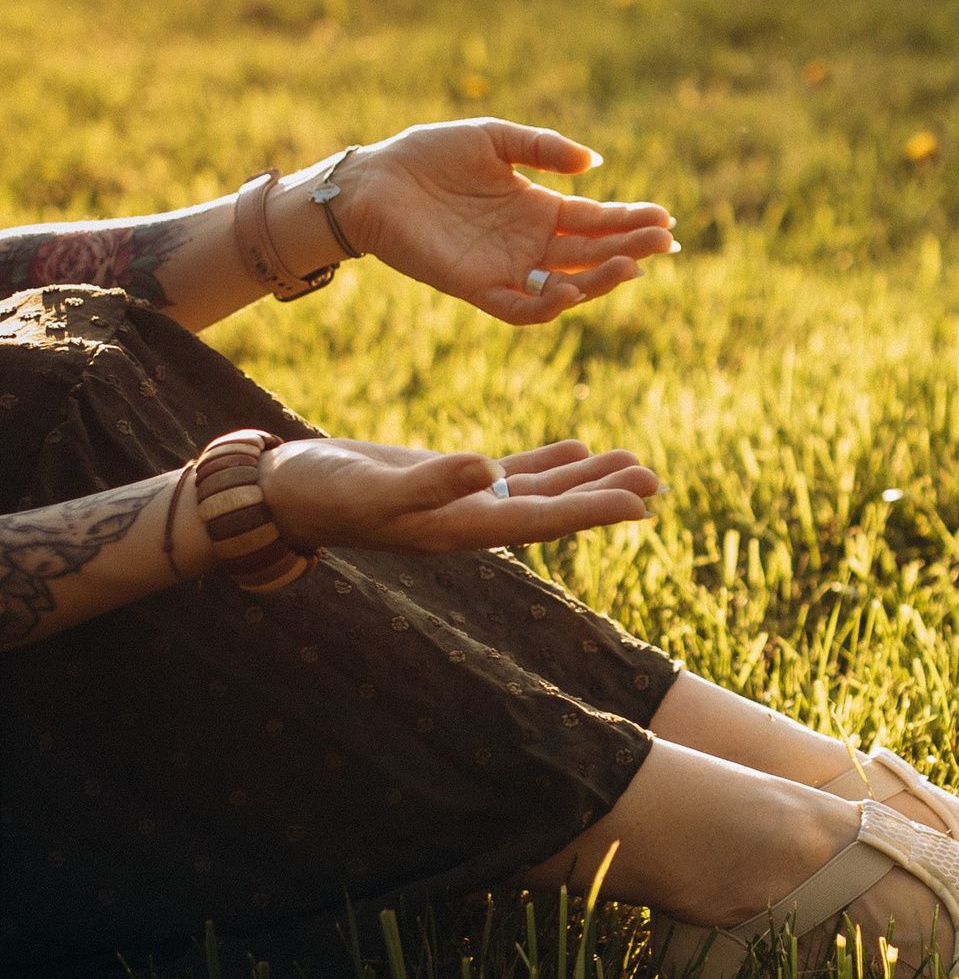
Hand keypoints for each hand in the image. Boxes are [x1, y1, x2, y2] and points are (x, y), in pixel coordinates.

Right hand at [265, 437, 659, 555]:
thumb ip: (430, 481)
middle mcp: (470, 520)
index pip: (540, 521)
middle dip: (604, 496)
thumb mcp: (375, 486)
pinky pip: (511, 473)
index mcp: (460, 529)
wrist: (282, 490)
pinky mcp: (449, 480)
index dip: (591, 511)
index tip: (639, 506)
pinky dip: (547, 463)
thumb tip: (485, 469)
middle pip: (552, 508)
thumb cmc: (321, 492)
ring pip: (539, 489)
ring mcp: (461, 501)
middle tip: (656, 482)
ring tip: (636, 464)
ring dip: (587, 477)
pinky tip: (580, 450)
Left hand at [331, 120, 676, 324]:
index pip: (597, 221)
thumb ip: (541, 148)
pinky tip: (570, 290)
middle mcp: (530, 244)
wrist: (373, 181)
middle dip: (630, 249)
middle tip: (662, 241)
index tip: (665, 218)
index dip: (631, 221)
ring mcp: (507, 269)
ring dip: (601, 281)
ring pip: (568, 286)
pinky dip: (547, 305)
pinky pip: (521, 308)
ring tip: (630, 266)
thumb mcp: (491, 138)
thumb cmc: (428, 155)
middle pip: (592, 255)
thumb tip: (594, 165)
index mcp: (539, 210)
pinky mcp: (477, 287)